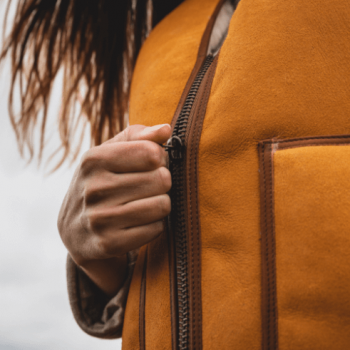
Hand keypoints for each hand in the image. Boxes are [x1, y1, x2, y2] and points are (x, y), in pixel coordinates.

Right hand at [58, 124, 171, 294]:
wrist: (75, 230)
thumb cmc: (101, 182)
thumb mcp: (111, 154)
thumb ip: (139, 136)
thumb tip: (165, 129)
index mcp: (93, 160)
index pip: (152, 153)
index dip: (160, 158)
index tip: (151, 164)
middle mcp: (93, 188)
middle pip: (162, 179)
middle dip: (161, 183)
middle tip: (148, 187)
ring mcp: (100, 219)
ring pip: (162, 205)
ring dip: (160, 204)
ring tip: (145, 203)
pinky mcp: (109, 244)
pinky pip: (156, 229)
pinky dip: (154, 225)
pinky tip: (139, 223)